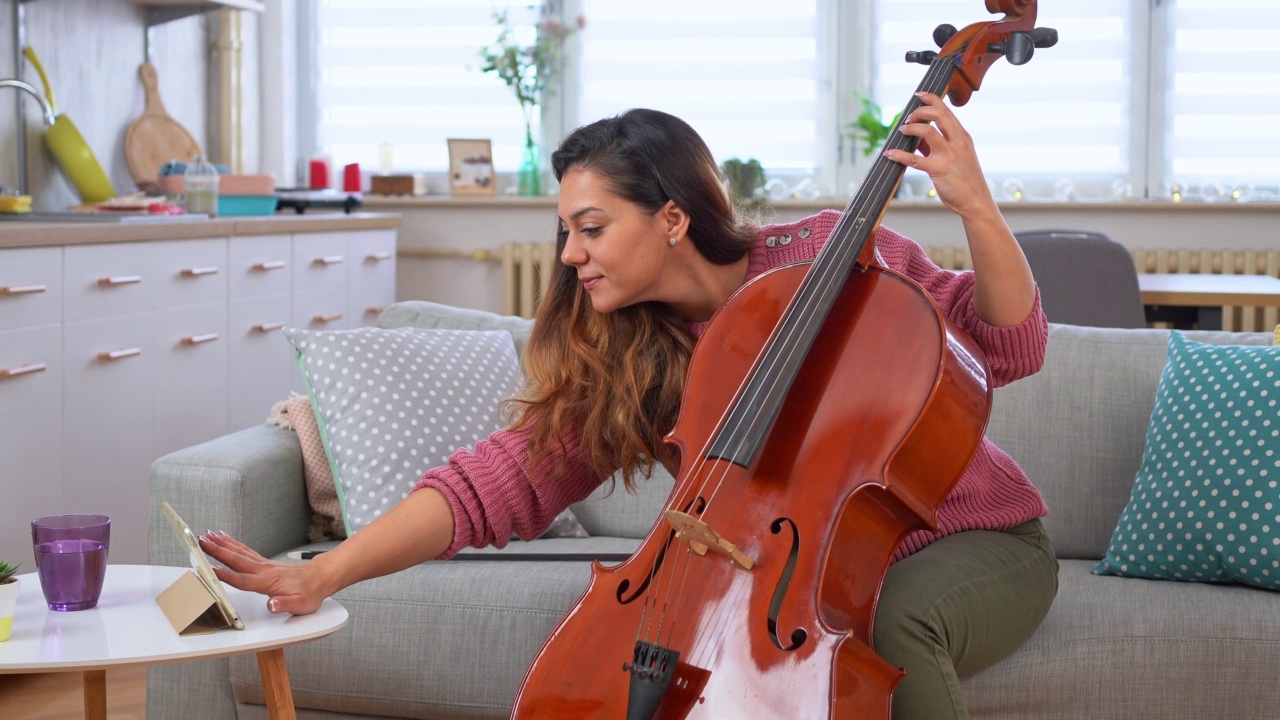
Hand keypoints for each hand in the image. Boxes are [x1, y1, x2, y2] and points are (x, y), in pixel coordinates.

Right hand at [199, 531, 328, 615]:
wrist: (321, 577)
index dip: (226, 575)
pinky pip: (245, 551)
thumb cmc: (310, 592)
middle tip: (200, 541)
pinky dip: (233, 544)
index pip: (242, 578)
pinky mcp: (265, 563)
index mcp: (268, 581)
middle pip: (236, 559)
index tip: (210, 568)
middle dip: (217, 551)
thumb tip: (272, 605)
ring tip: (207, 536)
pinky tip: (225, 539)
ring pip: (239, 552)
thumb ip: (285, 605)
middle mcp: (263, 570)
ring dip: (222, 544)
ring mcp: (264, 564)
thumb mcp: (301, 604)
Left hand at [883, 92, 994, 218]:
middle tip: (909, 118)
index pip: (946, 111)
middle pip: (938, 114)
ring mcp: (948, 155)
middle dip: (920, 111)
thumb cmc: (965, 180)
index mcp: (962, 136)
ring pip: (927, 131)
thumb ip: (939, 146)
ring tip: (903, 131)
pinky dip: (898, 155)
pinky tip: (890, 154)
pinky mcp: (938, 169)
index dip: (932, 99)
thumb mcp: (957, 156)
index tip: (920, 95)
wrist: (976, 201)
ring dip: (911, 128)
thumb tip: (918, 140)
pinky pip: (914, 159)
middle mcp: (957, 141)